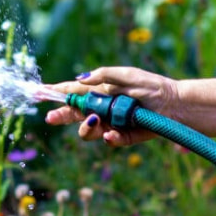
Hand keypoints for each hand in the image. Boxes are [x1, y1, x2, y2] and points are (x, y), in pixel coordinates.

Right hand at [44, 67, 179, 146]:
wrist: (176, 105)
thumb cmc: (152, 85)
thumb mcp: (126, 74)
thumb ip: (102, 75)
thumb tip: (78, 80)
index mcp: (100, 91)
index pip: (73, 92)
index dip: (56, 93)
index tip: (39, 93)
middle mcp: (102, 108)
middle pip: (74, 114)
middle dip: (61, 116)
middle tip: (51, 118)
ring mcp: (112, 124)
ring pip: (88, 131)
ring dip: (87, 128)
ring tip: (95, 121)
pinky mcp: (124, 137)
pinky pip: (110, 141)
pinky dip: (109, 138)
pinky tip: (112, 134)